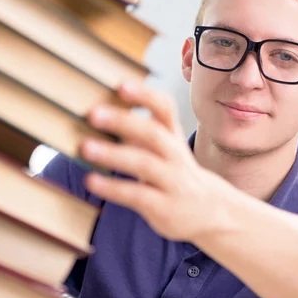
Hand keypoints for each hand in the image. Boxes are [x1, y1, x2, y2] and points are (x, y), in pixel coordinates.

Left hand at [79, 82, 234, 241]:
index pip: (165, 108)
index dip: (145, 95)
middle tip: (93, 113)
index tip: (121, 85)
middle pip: (153, 133)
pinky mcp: (163, 206)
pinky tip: (91, 181)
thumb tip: (102, 111)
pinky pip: (137, 195)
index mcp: (172, 136)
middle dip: (123, 122)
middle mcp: (175, 155)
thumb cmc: (176, 174)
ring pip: (144, 163)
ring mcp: (172, 181)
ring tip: (85, 147)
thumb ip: (140, 131)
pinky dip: (113, 187)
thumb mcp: (165, 149)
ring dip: (113, 154)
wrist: (212, 213)